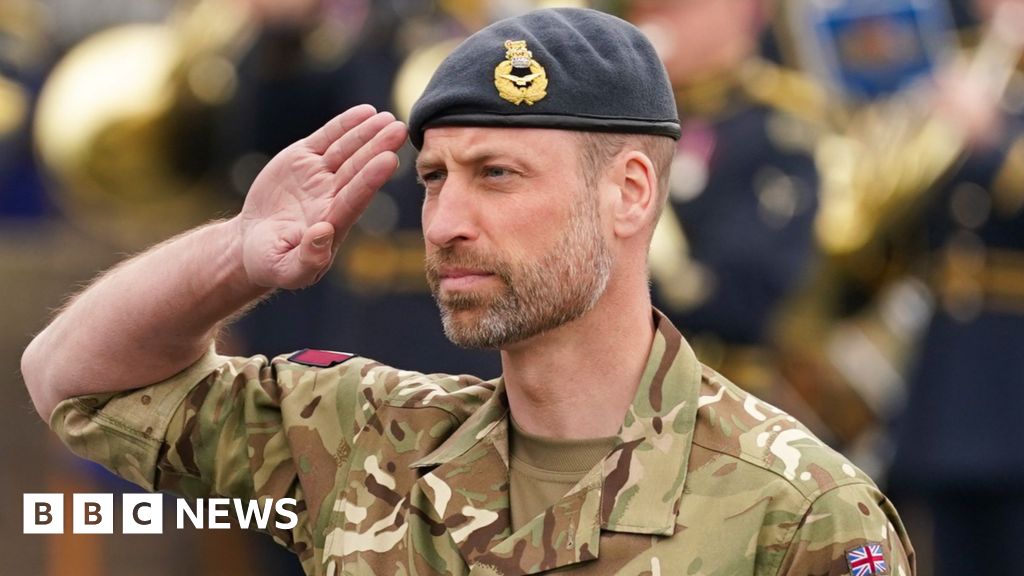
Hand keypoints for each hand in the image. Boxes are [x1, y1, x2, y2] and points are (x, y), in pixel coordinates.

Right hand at [236, 105, 406, 288]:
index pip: (355, 197)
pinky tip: (367, 113)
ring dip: (367, 133)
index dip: (371, 179)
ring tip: (388, 117)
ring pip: (347, 150)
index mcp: (332, 222)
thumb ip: (308, 258)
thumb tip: (323, 233)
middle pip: (358, 169)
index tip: (389, 160)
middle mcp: (332, 196)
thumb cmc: (272, 263)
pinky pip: (328, 139)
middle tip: (399, 129)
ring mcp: (320, 176)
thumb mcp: (286, 269)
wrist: (252, 243)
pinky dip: (345, 125)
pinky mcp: (305, 160)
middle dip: (378, 148)